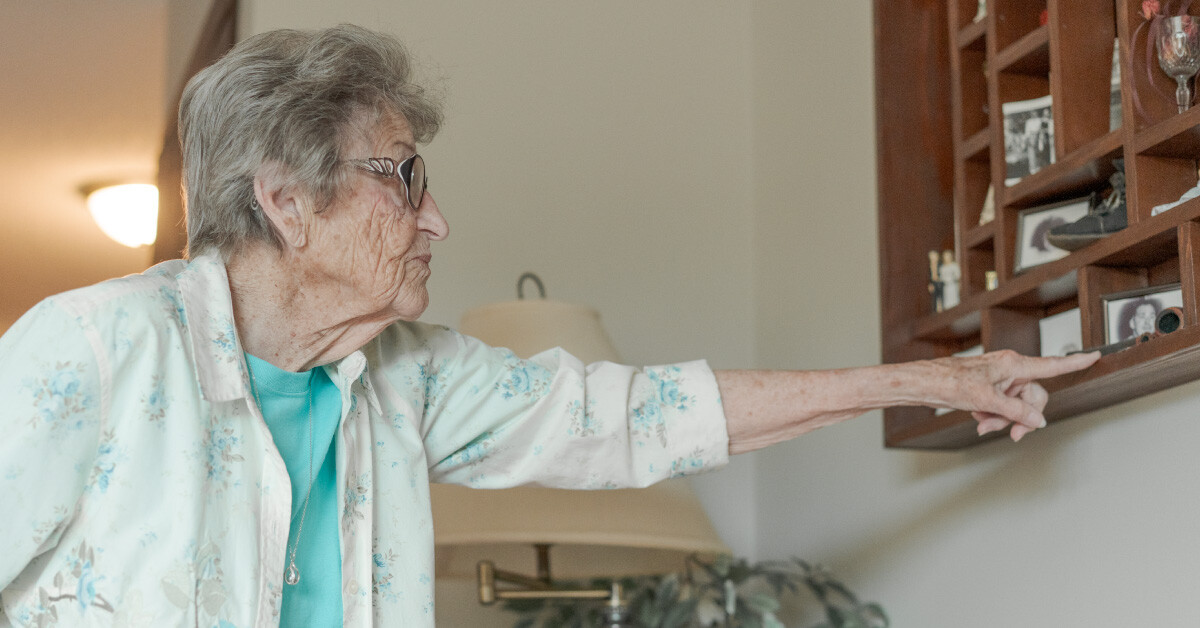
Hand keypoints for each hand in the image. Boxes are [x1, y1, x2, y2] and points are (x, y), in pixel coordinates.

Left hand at [929, 350, 1099, 440]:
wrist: (925, 384)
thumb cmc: (951, 383)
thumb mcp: (987, 401)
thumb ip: (1016, 412)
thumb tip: (1039, 421)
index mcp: (1013, 365)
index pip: (1052, 365)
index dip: (1076, 362)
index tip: (1096, 355)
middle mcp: (1009, 369)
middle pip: (1034, 397)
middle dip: (1022, 417)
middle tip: (1012, 435)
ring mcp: (999, 379)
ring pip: (1016, 406)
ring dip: (1002, 419)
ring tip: (982, 424)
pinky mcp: (989, 387)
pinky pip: (1002, 406)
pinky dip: (992, 415)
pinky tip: (977, 417)